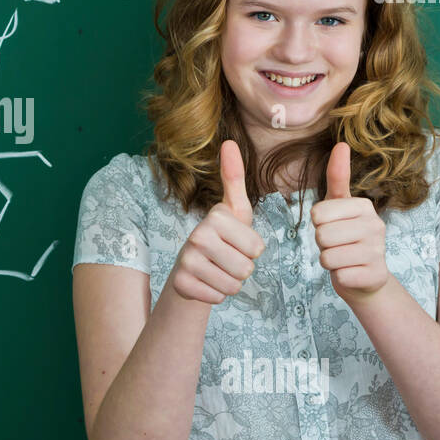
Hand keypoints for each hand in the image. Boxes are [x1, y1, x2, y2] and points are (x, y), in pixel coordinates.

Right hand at [167, 140, 266, 304]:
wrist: (190, 269)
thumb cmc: (221, 238)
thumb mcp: (234, 210)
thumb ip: (234, 177)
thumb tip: (228, 141)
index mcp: (215, 217)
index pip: (257, 248)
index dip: (252, 250)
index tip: (236, 243)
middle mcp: (197, 236)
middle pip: (246, 268)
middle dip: (242, 269)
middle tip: (226, 259)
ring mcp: (187, 260)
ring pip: (233, 285)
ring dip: (230, 283)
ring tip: (217, 271)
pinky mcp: (181, 283)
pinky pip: (218, 298)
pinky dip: (216, 295)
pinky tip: (206, 283)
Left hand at [310, 142, 390, 303]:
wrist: (365, 278)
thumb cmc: (346, 237)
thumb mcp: (339, 206)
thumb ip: (337, 177)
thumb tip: (342, 143)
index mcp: (364, 206)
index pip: (318, 214)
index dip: (318, 225)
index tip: (334, 227)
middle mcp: (376, 226)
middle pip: (321, 236)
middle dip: (322, 244)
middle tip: (338, 245)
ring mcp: (378, 252)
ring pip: (327, 257)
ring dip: (329, 261)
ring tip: (344, 258)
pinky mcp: (375, 276)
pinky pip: (338, 276)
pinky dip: (339, 277)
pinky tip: (352, 272)